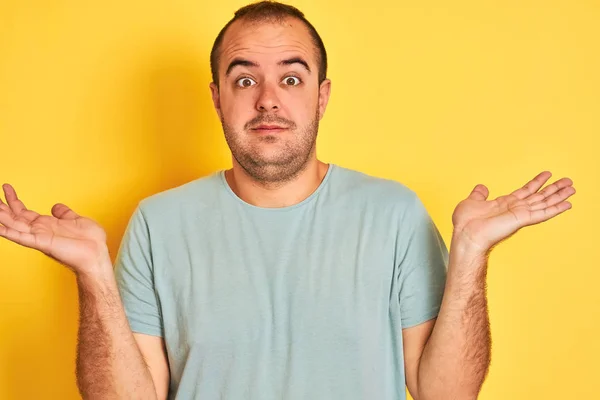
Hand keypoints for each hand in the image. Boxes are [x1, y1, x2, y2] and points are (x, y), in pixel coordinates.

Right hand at [0, 183, 110, 276]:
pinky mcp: (42, 243)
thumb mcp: (76, 220)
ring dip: (2, 217)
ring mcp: (39, 237)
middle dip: (2, 207)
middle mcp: (40, 230)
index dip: (14, 200)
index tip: (6, 187)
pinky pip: (22, 237)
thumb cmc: (90, 241)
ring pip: (14, 225)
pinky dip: (8, 232)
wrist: (97, 254)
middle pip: (14, 217)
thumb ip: (64, 213)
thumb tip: (56, 207)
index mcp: (46, 224)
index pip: (24, 211)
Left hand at [451, 171, 574, 254]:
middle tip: (568, 181)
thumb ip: (479, 194)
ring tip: (572, 188)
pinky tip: (566, 204)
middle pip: (539, 196)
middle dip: (553, 188)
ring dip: (559, 196)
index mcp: (504, 204)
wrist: (465, 235)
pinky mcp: (521, 220)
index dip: (536, 182)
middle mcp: (515, 209)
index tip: (547, 174)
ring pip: (544, 203)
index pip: (525, 191)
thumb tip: (482, 188)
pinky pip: (541, 213)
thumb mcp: (472, 202)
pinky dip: (555, 209)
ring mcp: (519, 215)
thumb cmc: (465, 223)